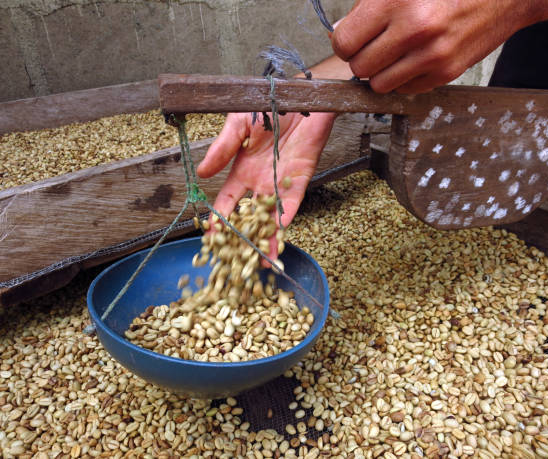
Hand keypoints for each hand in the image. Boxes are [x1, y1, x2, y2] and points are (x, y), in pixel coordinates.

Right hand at [197, 111, 335, 259]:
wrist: (299, 96)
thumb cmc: (266, 104)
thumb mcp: (237, 125)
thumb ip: (222, 149)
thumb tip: (201, 173)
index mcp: (241, 171)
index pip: (227, 203)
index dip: (218, 221)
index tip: (211, 240)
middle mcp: (259, 182)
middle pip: (249, 217)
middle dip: (243, 239)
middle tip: (235, 262)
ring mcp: (279, 183)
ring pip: (270, 218)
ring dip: (266, 239)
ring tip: (261, 263)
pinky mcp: (300, 180)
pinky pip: (291, 205)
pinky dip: (285, 220)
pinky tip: (280, 237)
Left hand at [331, 0, 536, 93]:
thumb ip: (369, 5)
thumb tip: (340, 33)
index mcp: (397, 0)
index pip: (345, 42)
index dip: (345, 42)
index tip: (353, 39)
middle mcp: (414, 30)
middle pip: (359, 68)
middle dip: (363, 58)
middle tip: (376, 45)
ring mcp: (432, 56)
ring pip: (379, 85)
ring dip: (382, 72)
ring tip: (396, 53)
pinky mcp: (446, 73)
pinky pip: (406, 90)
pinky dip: (405, 79)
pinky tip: (416, 58)